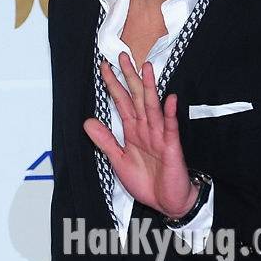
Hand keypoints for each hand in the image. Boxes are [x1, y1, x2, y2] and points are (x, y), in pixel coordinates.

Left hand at [83, 52, 198, 217]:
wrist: (168, 203)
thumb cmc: (147, 181)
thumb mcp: (119, 161)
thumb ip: (105, 141)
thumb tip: (88, 121)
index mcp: (133, 130)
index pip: (121, 102)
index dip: (113, 85)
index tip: (105, 67)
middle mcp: (146, 128)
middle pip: (136, 97)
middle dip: (129, 77)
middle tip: (123, 57)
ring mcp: (160, 135)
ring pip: (152, 106)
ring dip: (149, 87)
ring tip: (146, 69)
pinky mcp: (172, 146)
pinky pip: (170, 127)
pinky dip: (169, 113)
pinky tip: (170, 99)